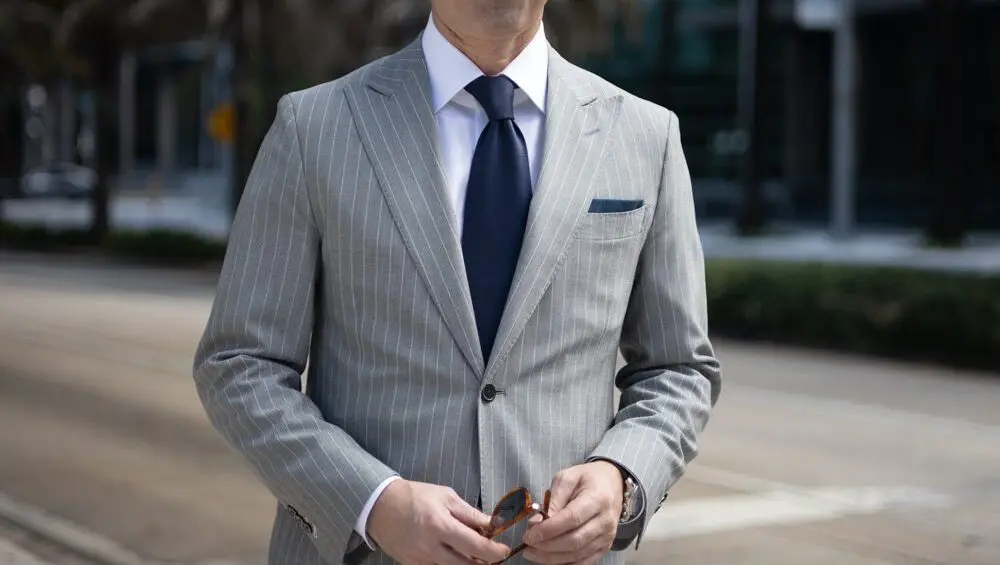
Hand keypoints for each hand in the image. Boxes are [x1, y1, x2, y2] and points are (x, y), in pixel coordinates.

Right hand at [367, 479, 511, 564]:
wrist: (381, 505)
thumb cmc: (416, 496)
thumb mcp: (446, 497)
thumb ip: (470, 513)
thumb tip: (493, 524)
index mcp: (441, 525)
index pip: (476, 546)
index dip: (495, 551)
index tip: (504, 550)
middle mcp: (431, 547)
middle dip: (484, 562)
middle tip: (491, 554)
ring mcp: (420, 559)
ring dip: (468, 563)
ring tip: (473, 554)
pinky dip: (449, 564)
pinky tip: (452, 555)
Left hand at [521, 462, 623, 564]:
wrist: (613, 484)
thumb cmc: (587, 479)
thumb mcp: (568, 477)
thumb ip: (553, 498)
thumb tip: (538, 521)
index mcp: (597, 498)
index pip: (572, 518)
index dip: (549, 529)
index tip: (530, 533)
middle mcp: (605, 521)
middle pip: (574, 540)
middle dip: (547, 545)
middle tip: (527, 544)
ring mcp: (607, 537)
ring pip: (578, 554)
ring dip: (552, 558)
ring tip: (532, 553)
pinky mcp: (605, 547)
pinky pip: (585, 562)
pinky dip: (565, 564)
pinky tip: (549, 560)